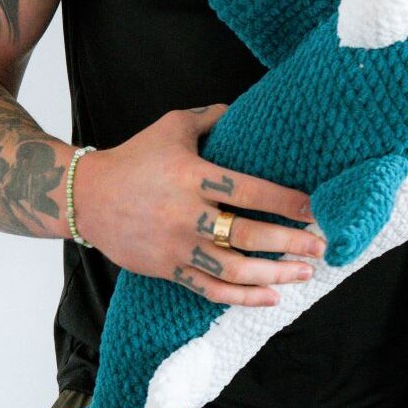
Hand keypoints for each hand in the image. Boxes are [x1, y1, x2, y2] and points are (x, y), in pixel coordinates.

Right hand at [71, 104, 322, 305]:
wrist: (86, 197)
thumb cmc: (136, 157)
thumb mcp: (173, 126)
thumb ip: (213, 118)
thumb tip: (249, 109)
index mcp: (192, 177)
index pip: (248, 190)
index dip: (285, 201)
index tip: (315, 208)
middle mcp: (186, 215)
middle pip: (247, 234)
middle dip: (290, 242)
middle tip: (321, 246)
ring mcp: (177, 247)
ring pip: (234, 269)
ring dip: (275, 274)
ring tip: (306, 273)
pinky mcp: (168, 270)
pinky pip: (211, 290)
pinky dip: (244, 297)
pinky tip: (272, 296)